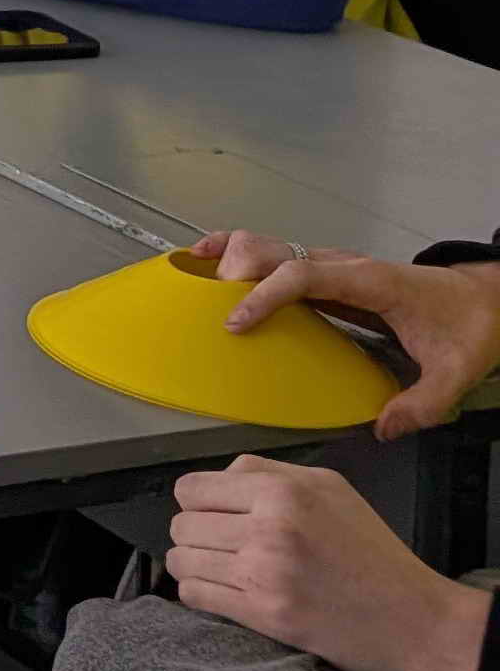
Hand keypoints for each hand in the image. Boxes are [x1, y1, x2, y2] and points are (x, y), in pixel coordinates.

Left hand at [169, 453, 493, 670]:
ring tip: (222, 569)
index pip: (191, 488)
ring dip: (194, 565)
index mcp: (282, 491)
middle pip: (182, 524)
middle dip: (196, 534)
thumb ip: (268, 473)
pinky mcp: (265, 615)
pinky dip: (201, 593)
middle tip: (223, 546)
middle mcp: (268, 528)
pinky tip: (224, 592)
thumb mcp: (330, 489)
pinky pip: (195, 595)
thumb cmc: (375, 554)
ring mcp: (264, 574)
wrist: (420, 623)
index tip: (214, 514)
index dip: (197, 502)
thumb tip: (219, 477)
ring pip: (182, 560)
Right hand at [196, 237, 499, 438]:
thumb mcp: (456, 370)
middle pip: (273, 250)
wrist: (483, 297)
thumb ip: (423, 403)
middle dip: (234, 273)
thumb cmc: (467, 323)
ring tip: (198, 283)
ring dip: (229, 259)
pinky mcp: (327, 271)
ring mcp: (332, 264)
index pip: (303, 274)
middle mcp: (344, 265)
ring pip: (267, 244)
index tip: (238, 321)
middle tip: (210, 309)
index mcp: (369, 281)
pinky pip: (273, 252)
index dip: (265, 295)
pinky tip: (211, 259)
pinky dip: (236, 252)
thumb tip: (383, 426)